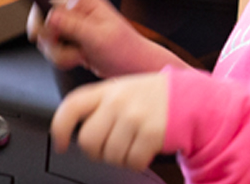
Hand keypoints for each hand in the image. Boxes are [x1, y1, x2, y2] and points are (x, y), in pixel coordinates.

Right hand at [26, 0, 143, 76]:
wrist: (130, 67)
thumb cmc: (125, 48)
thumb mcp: (99, 38)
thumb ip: (74, 26)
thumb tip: (51, 16)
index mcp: (89, 2)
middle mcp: (78, 11)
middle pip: (46, 9)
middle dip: (45, 29)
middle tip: (55, 40)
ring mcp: (72, 26)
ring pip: (46, 32)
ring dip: (56, 49)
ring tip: (78, 54)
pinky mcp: (70, 41)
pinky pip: (52, 47)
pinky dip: (60, 57)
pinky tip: (77, 59)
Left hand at [51, 73, 167, 170]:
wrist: (189, 96)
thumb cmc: (153, 96)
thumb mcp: (124, 88)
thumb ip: (100, 103)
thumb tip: (73, 130)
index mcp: (109, 89)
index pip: (72, 105)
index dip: (60, 128)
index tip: (60, 143)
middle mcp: (119, 101)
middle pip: (88, 140)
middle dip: (98, 150)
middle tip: (113, 144)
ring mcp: (135, 116)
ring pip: (110, 155)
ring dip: (121, 156)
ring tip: (135, 141)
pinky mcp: (151, 132)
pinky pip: (132, 162)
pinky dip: (138, 160)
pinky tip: (146, 146)